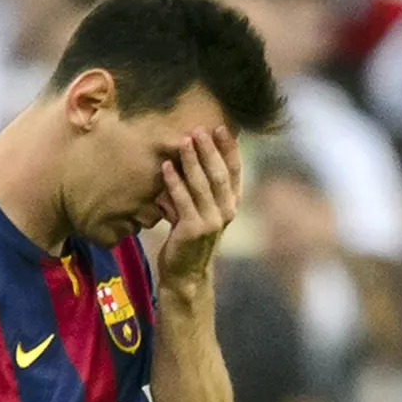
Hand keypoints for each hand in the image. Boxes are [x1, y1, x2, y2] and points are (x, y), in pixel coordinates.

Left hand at [157, 126, 242, 286]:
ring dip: (192, 160)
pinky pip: (184, 200)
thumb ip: (195, 188)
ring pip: (203, 184)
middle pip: (220, 174)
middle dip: (209, 150)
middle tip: (198, 129)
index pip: (234, 171)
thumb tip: (182, 158)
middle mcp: (227, 211)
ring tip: (183, 141)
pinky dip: (174, 182)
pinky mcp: (195, 229)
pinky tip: (166, 167)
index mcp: (231, 203)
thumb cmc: (188, 237)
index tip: (220, 128)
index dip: (229, 149)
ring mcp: (213, 221)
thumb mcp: (197, 209)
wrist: (185, 273)